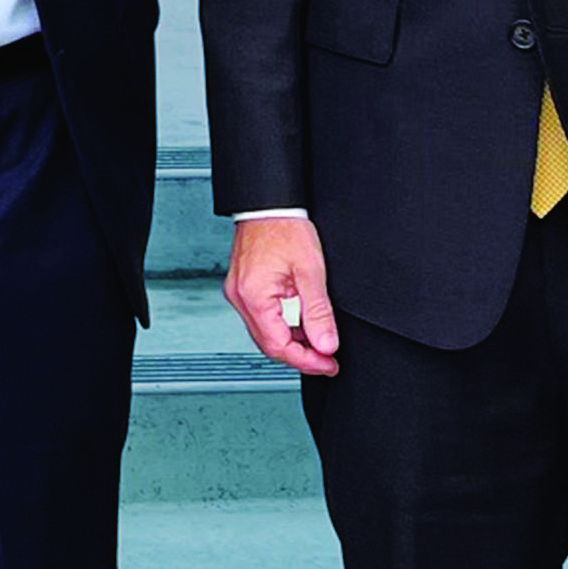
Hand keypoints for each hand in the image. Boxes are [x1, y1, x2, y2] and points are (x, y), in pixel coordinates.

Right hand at [224, 216, 341, 375]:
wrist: (268, 204)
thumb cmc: (285, 228)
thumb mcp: (311, 272)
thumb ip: (319, 313)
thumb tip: (327, 345)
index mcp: (254, 296)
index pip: (279, 346)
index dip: (307, 361)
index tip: (329, 364)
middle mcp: (240, 298)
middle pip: (269, 345)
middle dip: (300, 357)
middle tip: (327, 360)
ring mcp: (238, 293)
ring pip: (264, 334)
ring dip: (291, 343)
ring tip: (317, 344)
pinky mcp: (242, 288)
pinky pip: (260, 318)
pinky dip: (281, 327)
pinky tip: (299, 327)